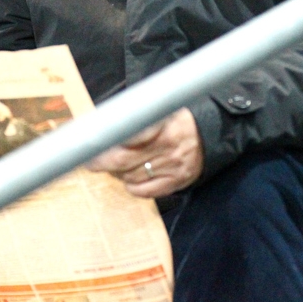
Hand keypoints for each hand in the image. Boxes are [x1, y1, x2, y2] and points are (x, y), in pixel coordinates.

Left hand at [87, 109, 203, 197]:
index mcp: (161, 123)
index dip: (104, 140)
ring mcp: (172, 166)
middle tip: (89, 161)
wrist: (214, 132)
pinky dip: (131, 186)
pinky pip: (144, 191)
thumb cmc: (178, 119)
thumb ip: (136, 115)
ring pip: (130, 176)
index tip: (88, 143)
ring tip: (114, 165)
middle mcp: (167, 145)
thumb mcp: (161, 110)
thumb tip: (103, 121)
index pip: (126, 133)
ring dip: (116, 173)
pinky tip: (129, 178)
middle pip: (122, 159)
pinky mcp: (177, 182)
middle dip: (100, 162)